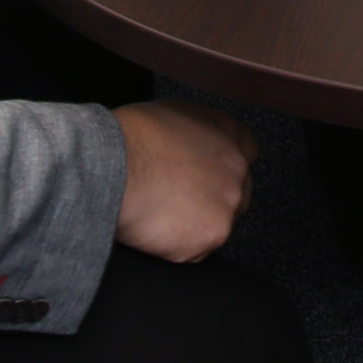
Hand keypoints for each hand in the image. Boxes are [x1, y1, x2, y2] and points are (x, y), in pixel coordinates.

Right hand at [113, 100, 255, 261]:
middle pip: (239, 191)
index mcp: (227, 134)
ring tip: (162, 215)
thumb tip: (194, 144)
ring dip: (196, 224)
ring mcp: (228, 203)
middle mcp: (237, 168)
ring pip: (220, 222)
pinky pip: (198, 248)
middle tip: (182, 202)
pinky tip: (157, 230)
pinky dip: (179, 246)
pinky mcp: (212, 235)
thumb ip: (198, 131)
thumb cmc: (131, 139)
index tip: (210, 174)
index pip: (248, 150)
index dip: (225, 165)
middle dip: (215, 198)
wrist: (114, 168)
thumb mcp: (173, 113)